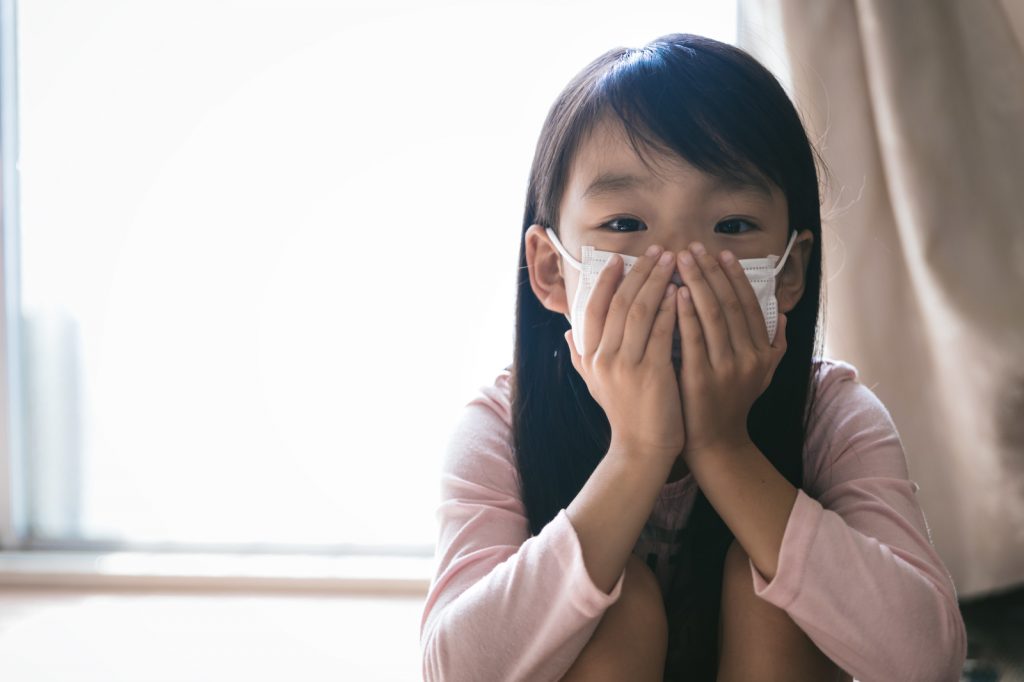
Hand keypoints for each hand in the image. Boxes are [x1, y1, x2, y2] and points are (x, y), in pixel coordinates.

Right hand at [563, 245, 684, 463]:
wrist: (641, 449)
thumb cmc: (624, 414)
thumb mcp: (595, 384)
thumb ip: (582, 357)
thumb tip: (568, 333)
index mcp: (590, 356)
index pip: (594, 308)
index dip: (607, 281)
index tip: (621, 259)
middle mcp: (602, 358)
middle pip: (619, 302)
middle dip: (639, 272)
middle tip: (657, 250)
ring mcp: (625, 365)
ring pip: (639, 311)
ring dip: (657, 282)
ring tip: (672, 261)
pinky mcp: (651, 373)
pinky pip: (660, 332)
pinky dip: (670, 309)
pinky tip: (681, 291)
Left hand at [674, 241, 787, 459]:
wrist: (716, 444)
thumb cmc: (732, 403)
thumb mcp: (762, 375)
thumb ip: (774, 345)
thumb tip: (783, 315)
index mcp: (763, 353)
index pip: (750, 305)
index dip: (735, 278)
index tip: (721, 254)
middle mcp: (750, 358)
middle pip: (730, 305)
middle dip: (712, 273)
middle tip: (694, 247)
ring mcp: (727, 369)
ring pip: (714, 317)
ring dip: (697, 284)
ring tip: (681, 259)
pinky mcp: (702, 379)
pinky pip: (694, 339)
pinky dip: (685, 314)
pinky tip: (675, 292)